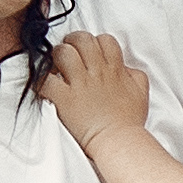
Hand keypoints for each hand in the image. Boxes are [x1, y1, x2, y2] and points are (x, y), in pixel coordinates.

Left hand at [40, 30, 149, 145]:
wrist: (118, 142)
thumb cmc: (129, 121)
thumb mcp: (141, 93)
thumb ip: (134, 75)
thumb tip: (125, 68)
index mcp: (114, 69)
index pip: (104, 40)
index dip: (95, 42)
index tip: (89, 52)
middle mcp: (97, 72)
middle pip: (81, 40)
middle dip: (72, 42)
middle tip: (68, 52)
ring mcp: (80, 84)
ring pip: (62, 53)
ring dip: (55, 57)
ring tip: (55, 67)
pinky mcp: (64, 98)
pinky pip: (46, 81)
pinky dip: (41, 81)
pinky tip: (44, 86)